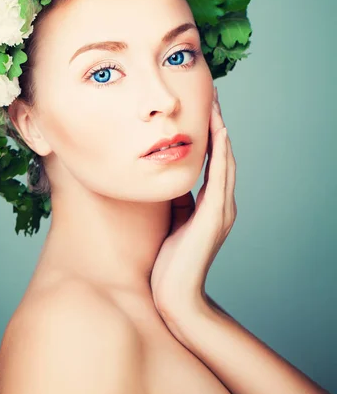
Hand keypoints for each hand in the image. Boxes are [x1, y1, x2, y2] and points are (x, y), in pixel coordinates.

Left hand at [150, 86, 236, 326]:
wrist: (175, 297)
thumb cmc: (169, 262)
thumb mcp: (172, 222)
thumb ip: (177, 201)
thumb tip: (172, 179)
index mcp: (210, 205)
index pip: (213, 161)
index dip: (210, 134)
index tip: (203, 109)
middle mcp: (221, 204)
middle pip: (222, 155)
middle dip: (217, 125)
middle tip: (213, 96)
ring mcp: (221, 211)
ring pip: (225, 162)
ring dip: (221, 132)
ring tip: (216, 106)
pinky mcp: (215, 217)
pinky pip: (220, 178)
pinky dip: (221, 154)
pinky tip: (219, 134)